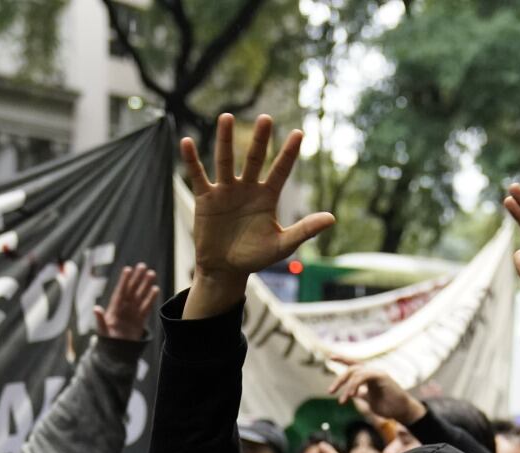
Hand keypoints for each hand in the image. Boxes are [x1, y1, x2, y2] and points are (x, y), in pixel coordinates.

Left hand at [95, 263, 160, 341]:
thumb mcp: (102, 331)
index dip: (123, 281)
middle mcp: (124, 308)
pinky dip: (151, 299)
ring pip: (140, 296)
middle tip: (143, 266)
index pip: (120, 292)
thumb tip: (96, 308)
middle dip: (137, 278)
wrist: (117, 352)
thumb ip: (100, 320)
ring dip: (145, 285)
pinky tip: (155, 289)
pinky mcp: (140, 320)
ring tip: (152, 274)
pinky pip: (146, 307)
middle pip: (131, 290)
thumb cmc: (107, 340)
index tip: (128, 269)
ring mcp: (133, 313)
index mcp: (114, 309)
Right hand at [180, 113, 334, 318]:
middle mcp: (247, 188)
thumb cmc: (255, 257)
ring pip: (225, 160)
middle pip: (254, 159)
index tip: (299, 133)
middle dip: (259, 140)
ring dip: (225, 140)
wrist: (225, 269)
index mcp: (267, 197)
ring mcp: (226, 191)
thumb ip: (305, 230)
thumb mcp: (282, 245)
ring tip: (226, 117)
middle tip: (265, 119)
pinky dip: (192, 160)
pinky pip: (199, 176)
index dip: (289, 153)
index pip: (281, 170)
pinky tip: (186, 142)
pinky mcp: (206, 198)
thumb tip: (332, 218)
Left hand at [328, 360, 426, 425]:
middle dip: (339, 380)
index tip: (330, 357)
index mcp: (369, 376)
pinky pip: (364, 376)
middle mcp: (372, 372)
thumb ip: (362, 395)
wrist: (402, 411)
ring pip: (356, 372)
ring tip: (342, 401)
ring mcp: (377, 373)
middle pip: (351, 369)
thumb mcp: (370, 400)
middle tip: (330, 392)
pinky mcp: (381, 376)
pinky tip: (352, 394)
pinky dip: (355, 384)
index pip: (354, 365)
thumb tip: (353, 394)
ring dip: (347, 386)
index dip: (342, 359)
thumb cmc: (388, 407)